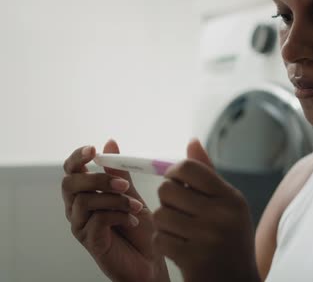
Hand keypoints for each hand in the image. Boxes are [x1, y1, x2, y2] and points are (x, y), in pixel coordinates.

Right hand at [62, 140, 169, 281]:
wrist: (151, 260)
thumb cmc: (140, 229)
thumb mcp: (131, 194)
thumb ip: (119, 172)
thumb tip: (109, 142)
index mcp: (86, 193)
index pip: (71, 170)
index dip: (78, 157)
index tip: (93, 149)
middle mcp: (77, 209)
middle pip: (70, 184)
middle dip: (98, 178)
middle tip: (124, 184)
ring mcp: (81, 226)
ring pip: (85, 200)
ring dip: (116, 199)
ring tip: (136, 208)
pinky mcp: (91, 241)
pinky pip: (98, 219)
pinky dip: (120, 216)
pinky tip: (133, 221)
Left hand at [152, 140, 259, 281]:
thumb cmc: (230, 240)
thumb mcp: (228, 206)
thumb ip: (208, 175)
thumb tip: (191, 142)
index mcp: (231, 198)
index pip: (190, 168)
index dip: (174, 172)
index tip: (175, 182)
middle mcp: (222, 214)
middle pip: (168, 189)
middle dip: (166, 200)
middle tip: (177, 210)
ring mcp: (207, 237)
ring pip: (160, 215)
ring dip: (164, 224)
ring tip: (180, 231)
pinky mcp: (193, 258)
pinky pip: (160, 239)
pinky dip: (164, 244)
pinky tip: (179, 248)